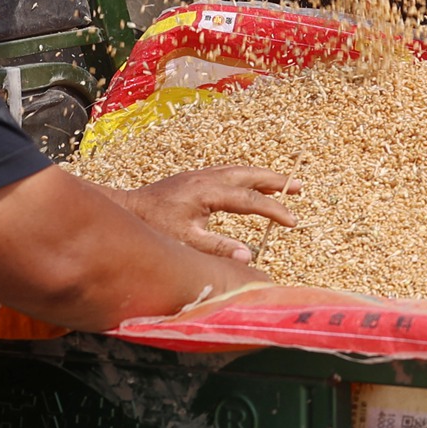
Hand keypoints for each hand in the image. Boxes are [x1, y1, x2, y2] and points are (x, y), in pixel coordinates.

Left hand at [107, 167, 301, 260]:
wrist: (126, 208)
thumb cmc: (153, 225)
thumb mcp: (186, 241)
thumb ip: (218, 248)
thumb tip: (249, 256)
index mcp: (208, 191)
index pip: (249, 200)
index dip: (274, 210)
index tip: (292, 222)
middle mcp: (207, 178)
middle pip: (249, 174)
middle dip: (276, 180)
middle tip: (299, 186)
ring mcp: (200, 175)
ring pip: (239, 171)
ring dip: (262, 177)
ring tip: (282, 184)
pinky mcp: (194, 178)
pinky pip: (228, 173)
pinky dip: (246, 178)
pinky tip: (249, 186)